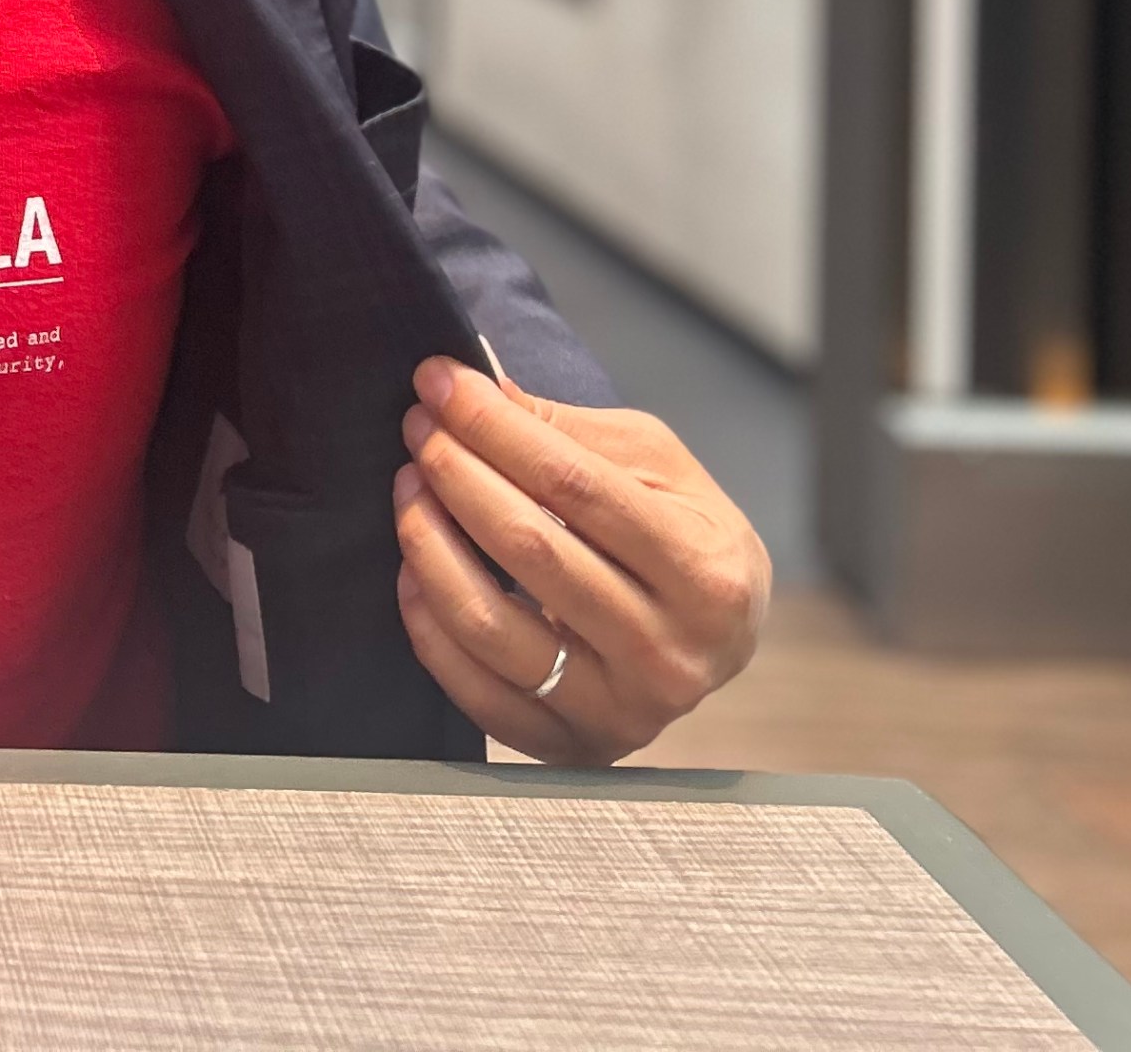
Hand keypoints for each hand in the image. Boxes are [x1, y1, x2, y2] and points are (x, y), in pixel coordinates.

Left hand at [390, 356, 769, 763]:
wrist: (721, 635)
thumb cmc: (685, 534)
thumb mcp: (657, 465)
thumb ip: (570, 430)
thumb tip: (479, 389)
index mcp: (706, 574)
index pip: (576, 487)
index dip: (495, 428)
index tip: (439, 381)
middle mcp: (669, 654)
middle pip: (529, 549)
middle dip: (456, 471)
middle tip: (418, 426)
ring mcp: (620, 712)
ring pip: (489, 624)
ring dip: (427, 542)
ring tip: (409, 485)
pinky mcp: (571, 749)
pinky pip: (473, 690)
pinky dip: (427, 624)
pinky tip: (411, 569)